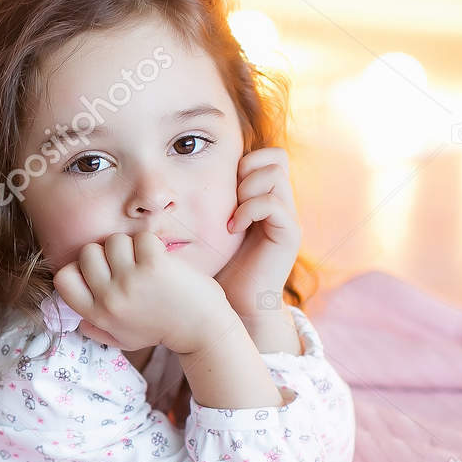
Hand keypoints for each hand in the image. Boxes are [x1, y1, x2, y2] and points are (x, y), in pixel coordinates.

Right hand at [53, 232, 228, 354]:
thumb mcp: (123, 339)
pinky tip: (162, 260)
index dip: (78, 269)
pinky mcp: (154, 266)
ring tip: (146, 263)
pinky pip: (141, 237)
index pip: (63, 279)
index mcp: (98, 315)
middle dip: (107, 253)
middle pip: (88, 252)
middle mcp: (110, 299)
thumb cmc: (163, 331)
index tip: (100, 272)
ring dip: (131, 246)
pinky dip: (152, 244)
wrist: (203, 330)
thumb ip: (97, 329)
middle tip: (128, 265)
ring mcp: (130, 281)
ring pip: (114, 240)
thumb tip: (78, 321)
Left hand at [214, 147, 301, 319]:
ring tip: (231, 215)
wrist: (235, 306)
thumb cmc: (216, 268)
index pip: (266, 155)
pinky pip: (273, 203)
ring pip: (276, 174)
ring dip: (248, 188)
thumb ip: (206, 201)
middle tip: (230, 197)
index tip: (220, 188)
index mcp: (264, 197)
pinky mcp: (289, 234)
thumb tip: (172, 179)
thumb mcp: (208, 228)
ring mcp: (287, 218)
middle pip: (276, 157)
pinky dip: (249, 210)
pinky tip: (232, 229)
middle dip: (248, 169)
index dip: (244, 161)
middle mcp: (281, 203)